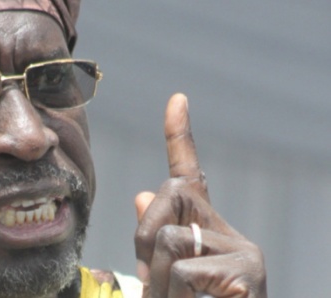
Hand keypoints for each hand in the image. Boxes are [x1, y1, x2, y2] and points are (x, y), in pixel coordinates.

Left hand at [133, 94, 266, 297]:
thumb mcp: (167, 281)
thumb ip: (156, 239)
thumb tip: (143, 190)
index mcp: (206, 232)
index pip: (190, 175)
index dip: (179, 136)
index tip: (176, 98)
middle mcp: (231, 234)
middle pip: (166, 198)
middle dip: (144, 237)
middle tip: (157, 285)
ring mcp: (243, 254)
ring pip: (167, 239)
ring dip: (157, 281)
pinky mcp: (247, 274)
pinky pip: (183, 271)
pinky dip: (175, 297)